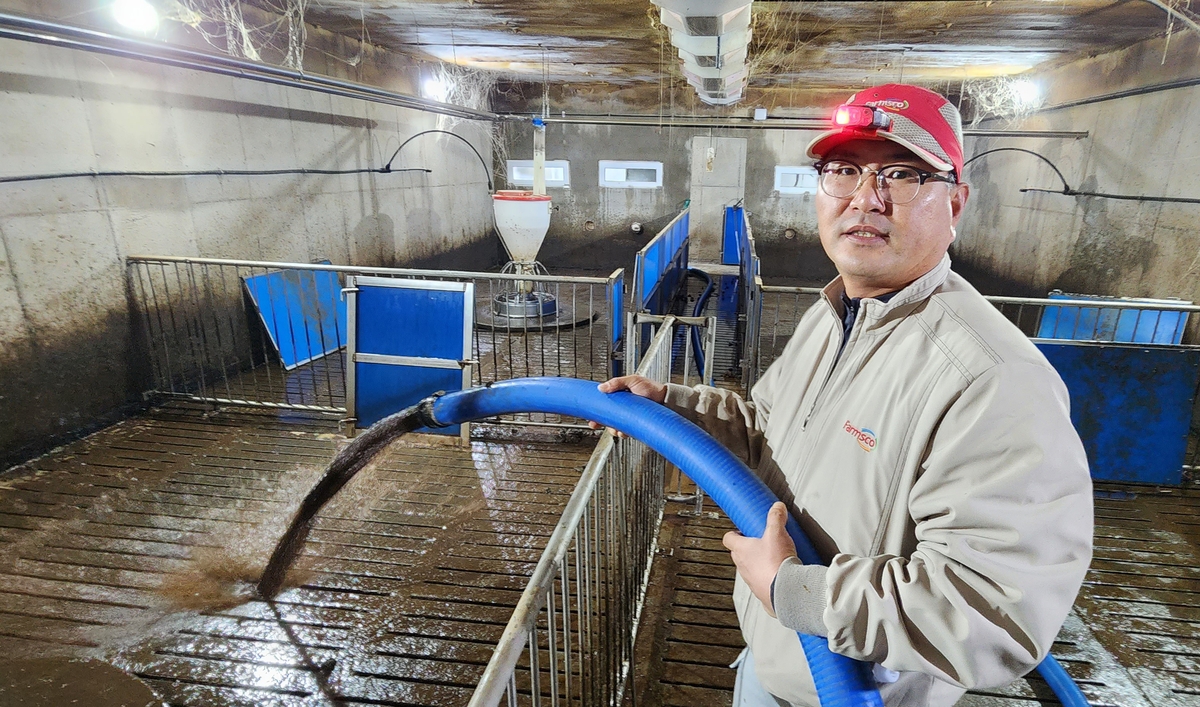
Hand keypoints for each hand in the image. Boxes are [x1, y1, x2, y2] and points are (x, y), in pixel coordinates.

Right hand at [588, 376, 667, 436]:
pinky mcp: (635, 426)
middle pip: (606, 418)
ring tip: (615, 427)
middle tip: (595, 424)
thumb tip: (602, 387)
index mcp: (620, 397)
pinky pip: (625, 433)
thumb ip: (617, 382)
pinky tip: (624, 430)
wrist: (666, 400)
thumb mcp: (633, 380)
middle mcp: (622, 409)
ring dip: (612, 429)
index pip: (604, 405)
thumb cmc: (652, 388)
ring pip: (614, 427)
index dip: (596, 412)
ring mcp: (628, 418)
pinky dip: (622, 433)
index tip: (590, 417)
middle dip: (600, 423)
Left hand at [722, 502, 797, 617]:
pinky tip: (780, 574)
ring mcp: (750, 580)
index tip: (743, 531)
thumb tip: (777, 508)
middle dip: (748, 547)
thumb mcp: (777, 533)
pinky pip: (761, 582)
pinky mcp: (761, 592)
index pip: (728, 538)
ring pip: (749, 569)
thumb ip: (776, 518)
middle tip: (761, 542)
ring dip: (758, 563)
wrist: (786, 590)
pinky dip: (767, 577)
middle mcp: (742, 566)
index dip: (734, 533)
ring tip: (773, 558)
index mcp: (741, 550)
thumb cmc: (776, 563)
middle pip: (738, 554)